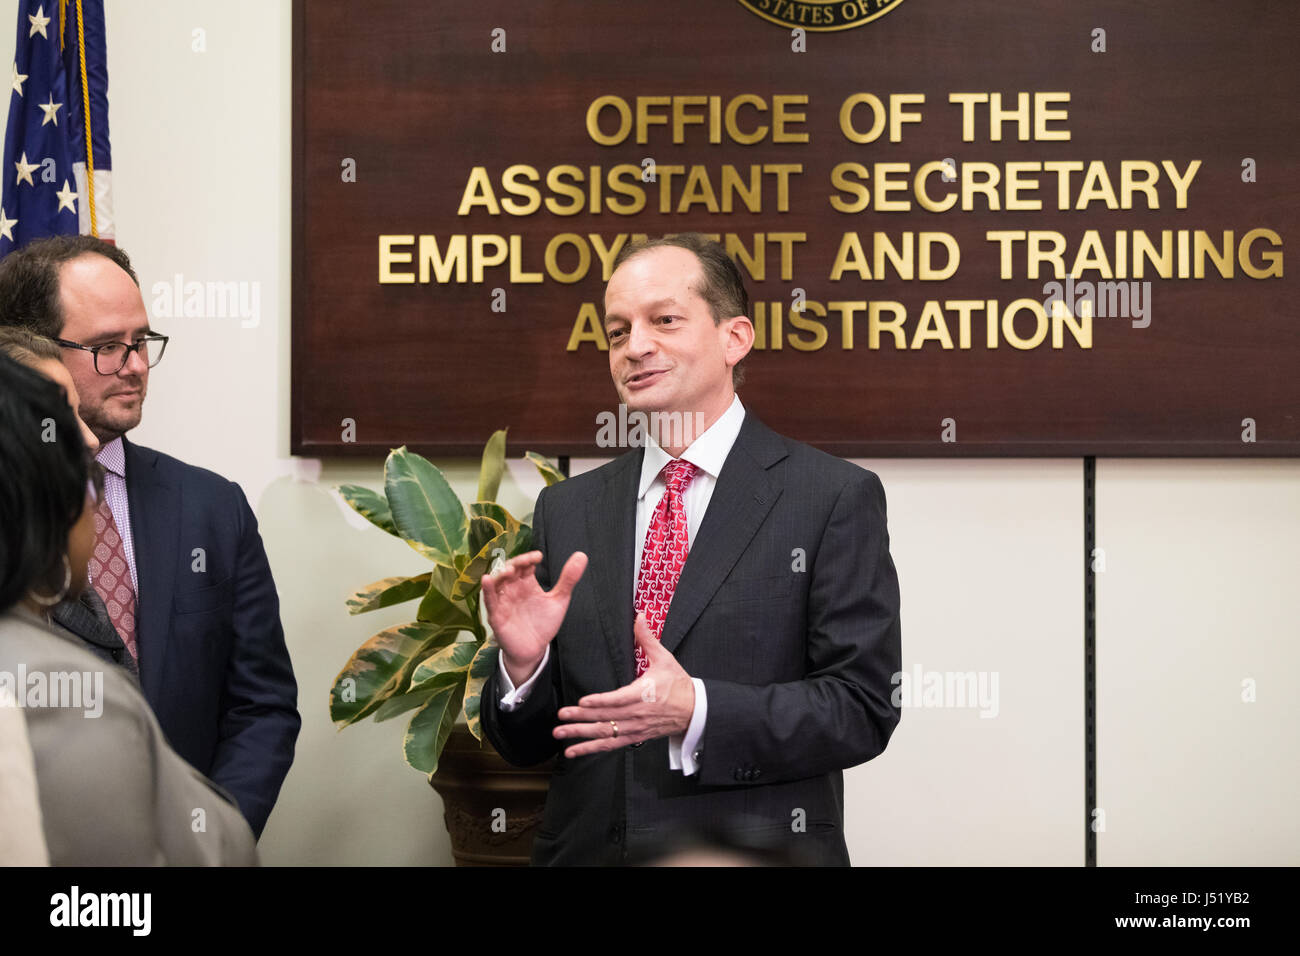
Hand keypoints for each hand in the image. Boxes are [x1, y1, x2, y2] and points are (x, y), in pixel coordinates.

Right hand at [480, 550, 586, 686]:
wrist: (535, 650)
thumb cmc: (543, 623)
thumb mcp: (559, 599)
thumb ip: (568, 579)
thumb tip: (582, 555)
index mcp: (526, 583)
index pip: (525, 565)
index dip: (529, 558)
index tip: (539, 557)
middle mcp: (513, 589)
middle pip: (510, 569)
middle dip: (517, 563)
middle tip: (527, 561)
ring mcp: (503, 601)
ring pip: (497, 582)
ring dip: (501, 574)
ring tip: (510, 570)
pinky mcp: (497, 616)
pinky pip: (489, 601)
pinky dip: (487, 590)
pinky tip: (487, 579)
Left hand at [553, 613, 695, 757]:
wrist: (694, 710)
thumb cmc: (679, 684)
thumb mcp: (665, 659)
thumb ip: (647, 638)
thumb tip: (640, 617)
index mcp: (643, 694)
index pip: (619, 699)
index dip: (601, 702)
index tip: (583, 702)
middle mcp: (636, 714)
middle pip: (606, 718)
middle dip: (580, 719)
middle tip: (561, 717)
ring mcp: (634, 728)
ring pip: (604, 734)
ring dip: (581, 736)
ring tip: (560, 734)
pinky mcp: (634, 736)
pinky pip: (610, 745)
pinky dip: (591, 749)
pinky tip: (574, 751)